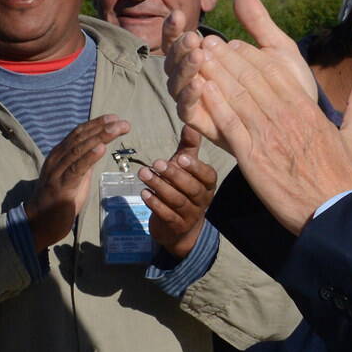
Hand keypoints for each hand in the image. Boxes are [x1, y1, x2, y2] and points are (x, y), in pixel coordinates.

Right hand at [27, 116, 130, 251]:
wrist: (38, 223)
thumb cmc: (58, 201)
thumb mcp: (75, 178)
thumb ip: (83, 164)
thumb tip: (98, 150)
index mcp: (60, 154)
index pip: (79, 133)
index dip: (96, 124)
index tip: (115, 118)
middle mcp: (57, 158)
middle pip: (81, 138)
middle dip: (103, 128)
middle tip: (122, 122)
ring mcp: (57, 171)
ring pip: (79, 149)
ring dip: (100, 137)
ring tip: (116, 129)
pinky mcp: (61, 186)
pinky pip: (76, 169)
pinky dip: (89, 157)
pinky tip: (101, 149)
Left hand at [141, 125, 217, 258]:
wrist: (180, 228)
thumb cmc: (183, 190)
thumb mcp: (187, 169)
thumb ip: (188, 147)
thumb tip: (190, 123)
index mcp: (208, 184)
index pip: (207, 175)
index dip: (195, 167)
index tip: (179, 158)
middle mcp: (203, 200)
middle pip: (191, 188)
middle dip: (173, 175)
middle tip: (156, 163)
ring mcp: (190, 215)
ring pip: (177, 201)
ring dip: (159, 187)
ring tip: (143, 174)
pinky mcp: (176, 226)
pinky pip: (167, 215)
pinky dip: (155, 204)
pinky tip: (144, 193)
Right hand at [166, 0, 317, 143]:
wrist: (302, 123)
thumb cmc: (287, 86)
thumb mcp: (276, 49)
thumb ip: (259, 23)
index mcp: (209, 60)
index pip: (182, 41)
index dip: (175, 28)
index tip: (180, 15)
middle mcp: (197, 80)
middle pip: (173, 61)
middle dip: (178, 47)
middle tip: (193, 38)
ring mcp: (199, 103)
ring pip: (176, 84)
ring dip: (184, 68)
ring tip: (198, 55)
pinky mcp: (204, 124)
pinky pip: (187, 111)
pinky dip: (190, 96)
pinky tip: (201, 83)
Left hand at [173, 0, 351, 232]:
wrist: (328, 212)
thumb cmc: (341, 178)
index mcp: (307, 110)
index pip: (275, 72)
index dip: (252, 55)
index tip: (236, 44)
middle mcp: (285, 117)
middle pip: (251, 78)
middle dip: (228, 57)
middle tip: (209, 42)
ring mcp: (266, 136)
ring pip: (236, 96)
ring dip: (216, 74)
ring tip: (199, 58)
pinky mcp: (251, 157)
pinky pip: (229, 125)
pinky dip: (214, 105)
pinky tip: (202, 90)